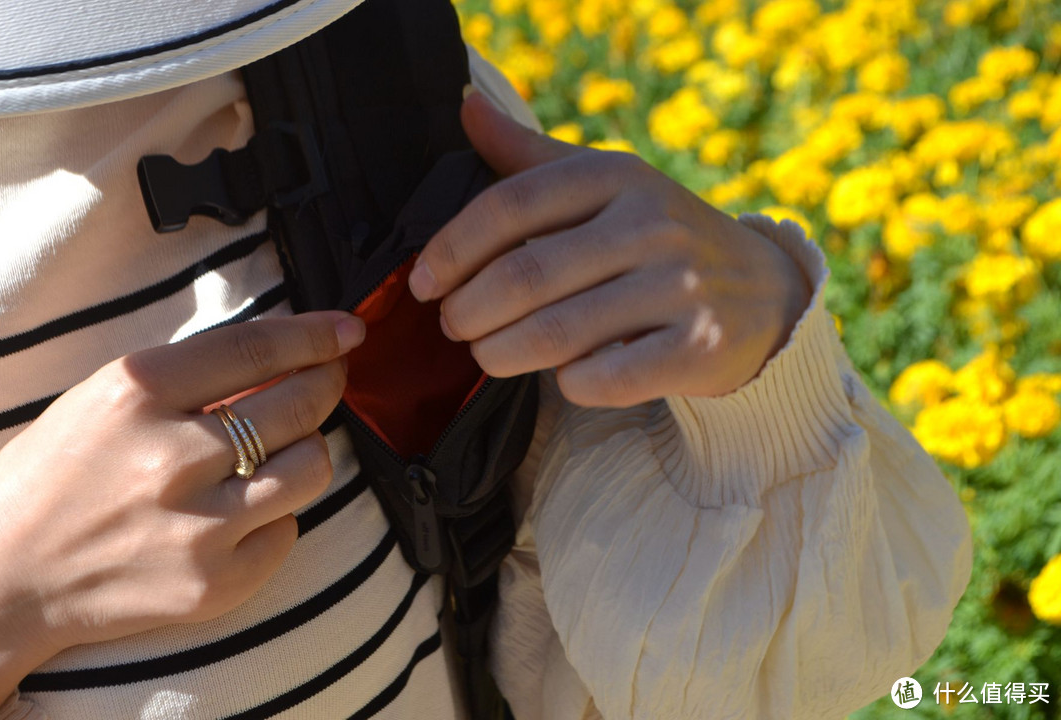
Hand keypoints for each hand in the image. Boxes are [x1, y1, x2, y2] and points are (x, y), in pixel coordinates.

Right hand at [0, 312, 363, 713]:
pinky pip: (289, 530)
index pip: (256, 348)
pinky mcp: (214, 582)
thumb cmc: (54, 478)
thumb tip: (282, 357)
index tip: (346, 331)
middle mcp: (171, 458)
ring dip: (307, 451)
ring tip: (278, 452)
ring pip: (312, 468)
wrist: (2, 578)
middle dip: (327, 384)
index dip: (315, 336)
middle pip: (298, 405)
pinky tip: (240, 514)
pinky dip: (276, 516)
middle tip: (327, 379)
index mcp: (136, 394)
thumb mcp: (104, 399)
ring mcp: (197, 526)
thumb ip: (190, 378)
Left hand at [409, 89, 810, 407]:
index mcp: (618, 176)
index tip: (423, 282)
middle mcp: (651, 224)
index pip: (511, 205)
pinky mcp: (699, 347)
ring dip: (502, 353)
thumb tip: (466, 106)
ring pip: (557, 334)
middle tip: (453, 326)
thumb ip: (532, 156)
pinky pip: (606, 379)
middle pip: (525, 275)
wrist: (765, 292)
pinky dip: (569, 384)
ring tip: (486, 355)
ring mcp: (680, 287)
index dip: (452, 248)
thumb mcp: (607, 186)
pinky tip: (564, 377)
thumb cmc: (662, 237)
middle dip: (469, 310)